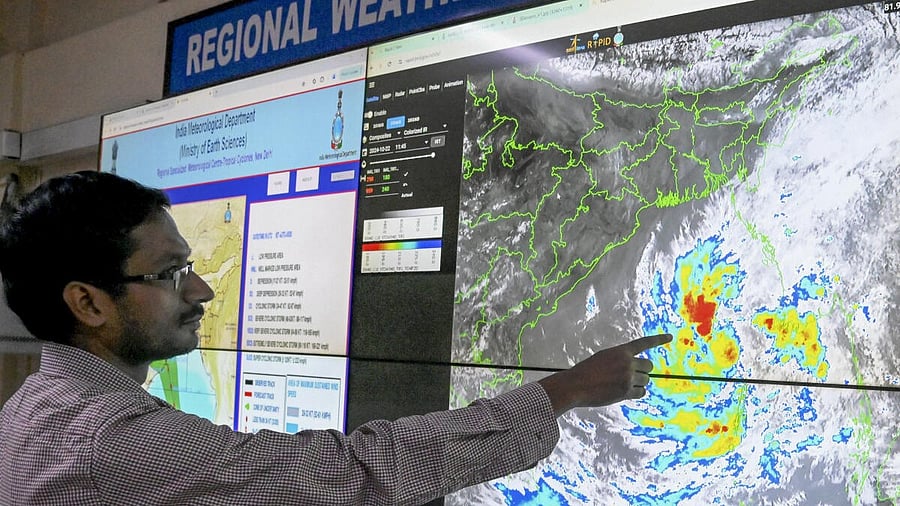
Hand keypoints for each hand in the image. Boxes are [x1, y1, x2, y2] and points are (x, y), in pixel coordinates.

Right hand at [537, 333, 671, 415]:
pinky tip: (624, 392)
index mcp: (621, 351)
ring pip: (646, 380)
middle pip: (648, 366)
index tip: (670, 336)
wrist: (576, 385)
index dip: (658, 339)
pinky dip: (636, 393)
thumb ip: (620, 360)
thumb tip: (636, 371)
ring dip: (638, 383)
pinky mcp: (627, 391)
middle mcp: (627, 362)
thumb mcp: (603, 358)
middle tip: (630, 375)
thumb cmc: (586, 372)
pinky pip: (641, 392)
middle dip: (642, 371)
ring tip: (622, 384)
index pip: (644, 343)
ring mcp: (628, 377)